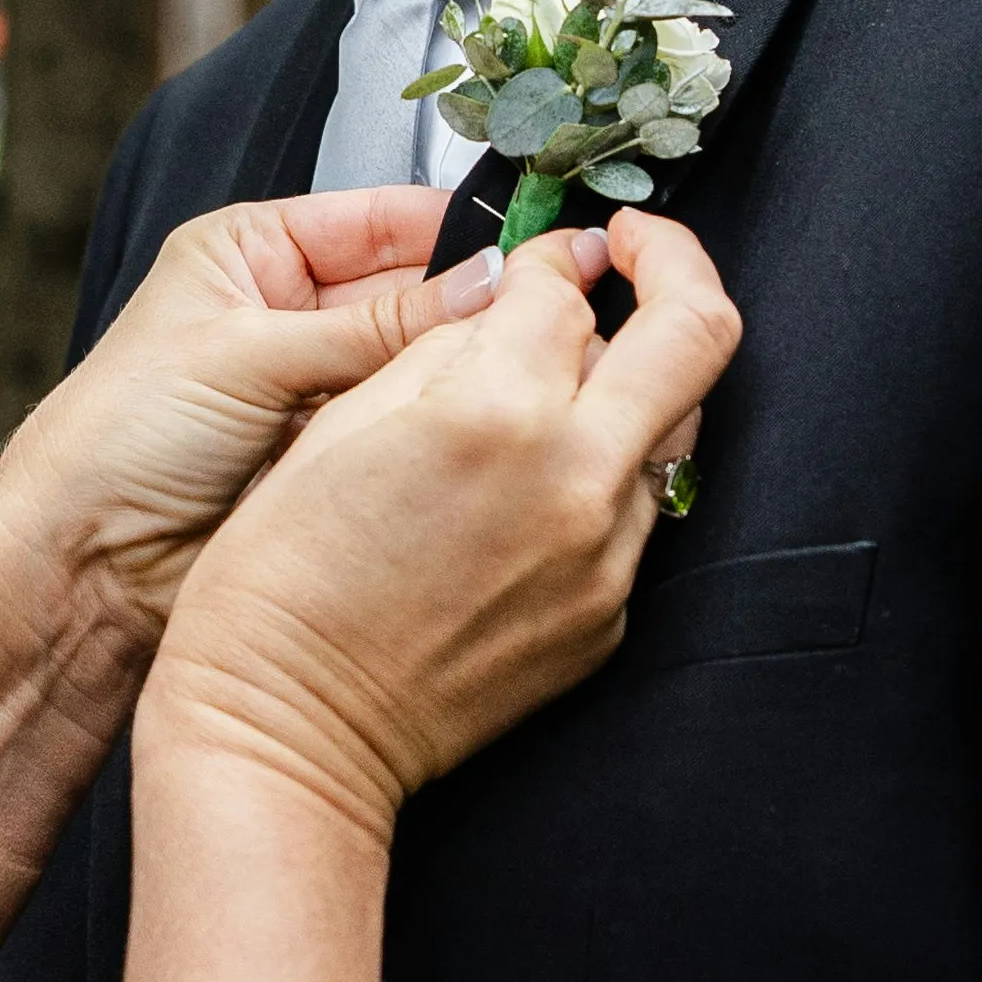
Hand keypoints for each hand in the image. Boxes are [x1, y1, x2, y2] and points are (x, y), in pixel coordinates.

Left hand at [0, 185, 502, 645]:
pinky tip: (495, 423)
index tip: (538, 244)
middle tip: (556, 312)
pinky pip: (408, 428)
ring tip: (533, 368)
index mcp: (256, 252)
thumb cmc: (123, 436)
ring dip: (466, 370)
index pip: (381, 220)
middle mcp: (293, 312)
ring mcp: (319, 388)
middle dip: (474, 303)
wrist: (83, 568)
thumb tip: (491, 285)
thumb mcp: (249, 355)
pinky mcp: (337, 459)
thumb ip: (374, 324)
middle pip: (414, 289)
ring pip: (421, 364)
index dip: (457, 231)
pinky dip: (446, 428)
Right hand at [143, 208, 739, 834]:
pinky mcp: (609, 617)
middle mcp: (576, 478)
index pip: (571, 285)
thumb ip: (448, 343)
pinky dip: (602, 478)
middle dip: (676, 266)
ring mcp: (606, 558)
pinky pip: (636, 514)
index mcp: (496, 411)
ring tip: (575, 381)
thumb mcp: (343, 419)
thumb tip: (516, 298)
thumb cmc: (281, 577)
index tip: (543, 253)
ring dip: (639, 383)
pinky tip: (534, 490)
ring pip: (676, 427)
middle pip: (699, 331)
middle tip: (640, 253)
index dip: (554, 252)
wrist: (290, 728)